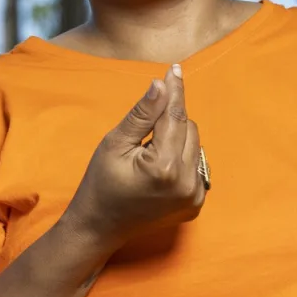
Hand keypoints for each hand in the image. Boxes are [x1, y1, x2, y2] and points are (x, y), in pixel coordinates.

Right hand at [61, 64, 205, 251]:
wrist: (100, 227)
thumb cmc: (100, 184)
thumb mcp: (115, 144)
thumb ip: (142, 114)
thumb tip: (161, 84)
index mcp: (164, 168)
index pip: (175, 116)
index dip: (174, 91)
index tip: (175, 68)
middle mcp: (186, 183)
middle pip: (189, 128)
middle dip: (170, 119)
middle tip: (145, 130)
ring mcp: (194, 197)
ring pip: (194, 145)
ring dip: (177, 138)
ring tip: (149, 152)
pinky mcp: (196, 204)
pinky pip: (196, 165)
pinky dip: (181, 158)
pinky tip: (160, 168)